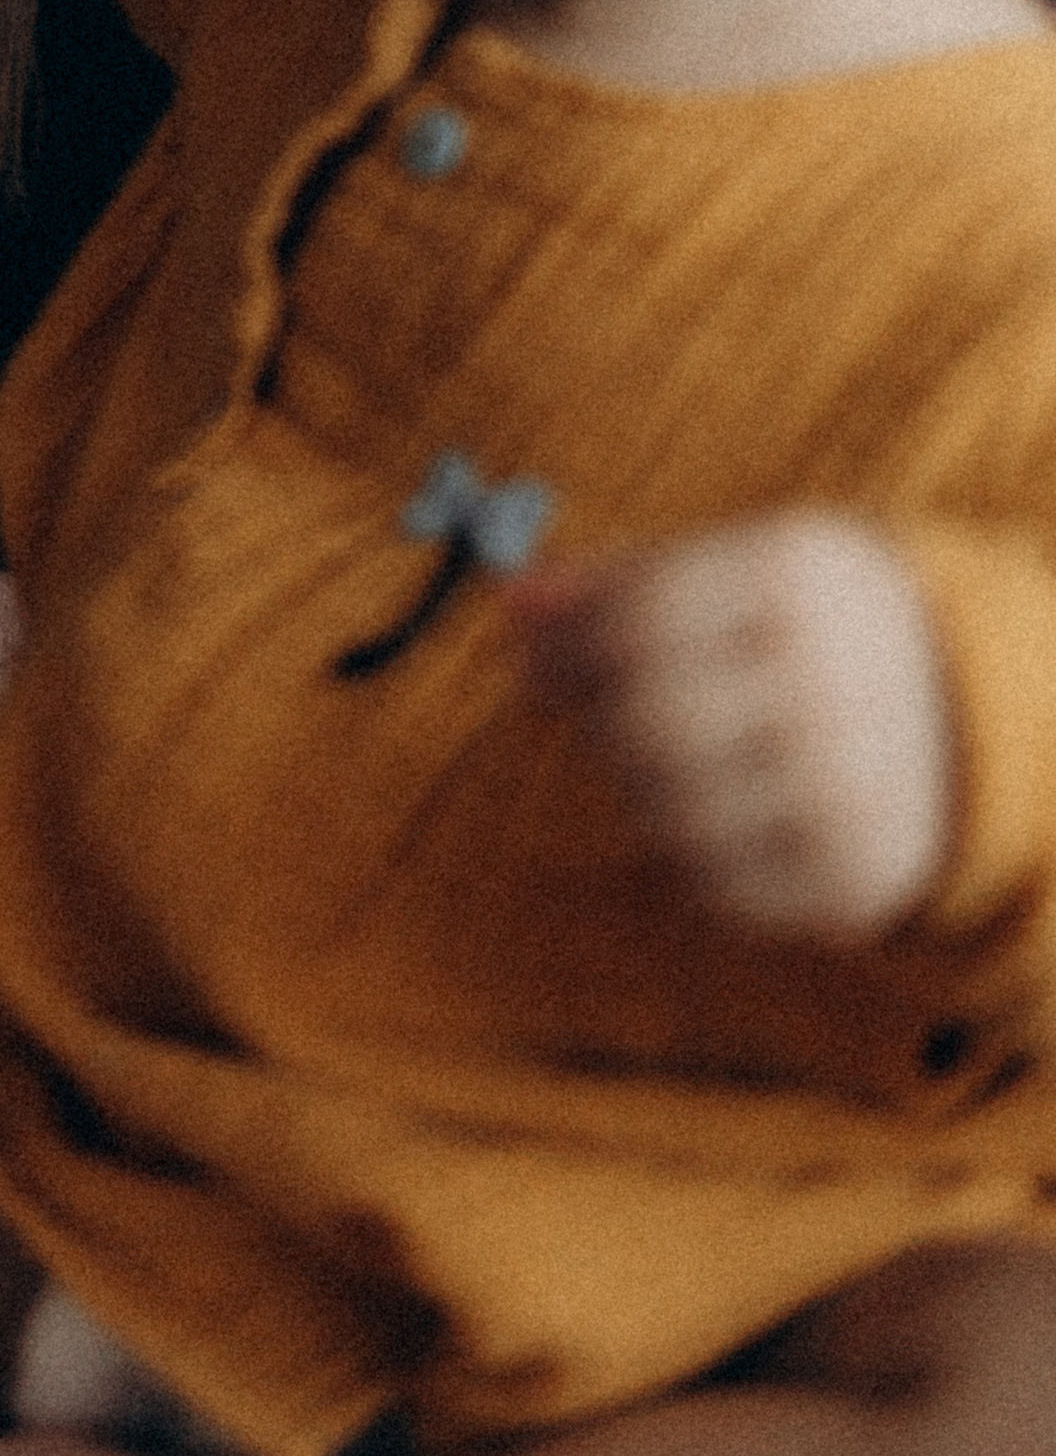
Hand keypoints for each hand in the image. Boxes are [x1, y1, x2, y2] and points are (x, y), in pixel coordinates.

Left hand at [514, 511, 952, 937]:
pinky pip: (712, 886)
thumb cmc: (791, 623)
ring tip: (664, 758)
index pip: (647, 617)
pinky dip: (680, 853)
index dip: (572, 644)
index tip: (545, 658)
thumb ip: (610, 585)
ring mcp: (852, 791)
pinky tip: (708, 809)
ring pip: (671, 811)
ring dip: (635, 788)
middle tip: (603, 712)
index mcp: (802, 581)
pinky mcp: (851, 882)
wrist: (948, 710)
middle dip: (601, 721)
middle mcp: (840, 685)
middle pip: (654, 721)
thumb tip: (507, 602)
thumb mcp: (722, 569)